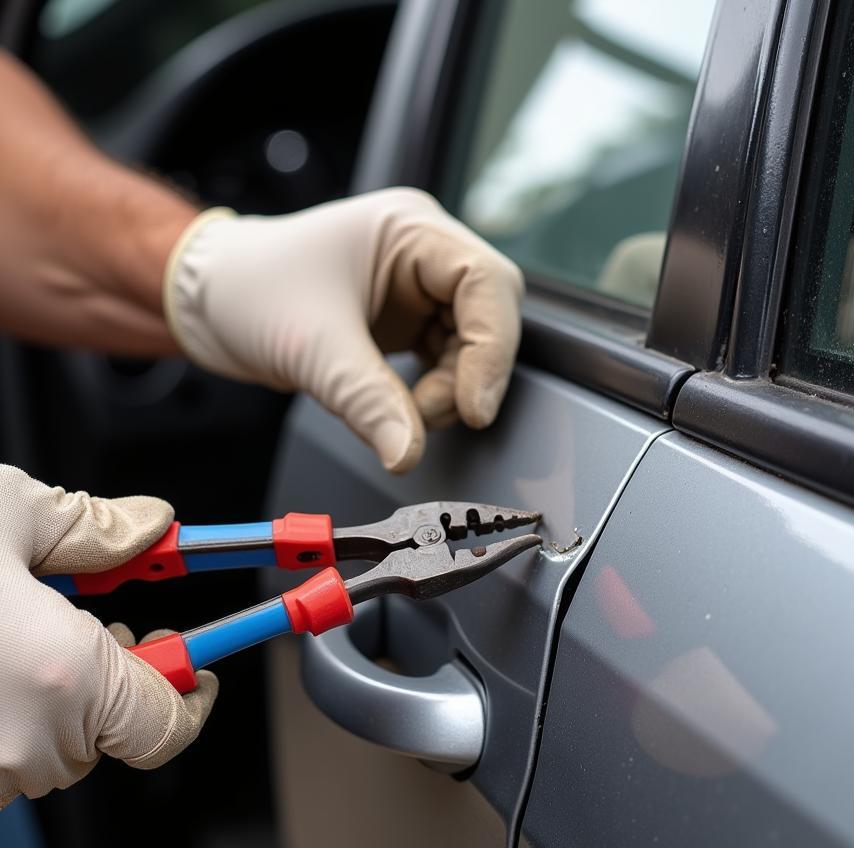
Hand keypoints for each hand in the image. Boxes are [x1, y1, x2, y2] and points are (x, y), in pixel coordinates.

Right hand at [0, 466, 216, 808]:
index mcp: (59, 682)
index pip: (167, 725)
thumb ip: (92, 526)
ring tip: (24, 639)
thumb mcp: (3, 512)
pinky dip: (2, 719)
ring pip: (43, 753)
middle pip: (105, 737)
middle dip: (113, 683)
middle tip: (105, 627)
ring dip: (52, 704)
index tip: (197, 663)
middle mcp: (15, 746)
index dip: (191, 693)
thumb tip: (149, 525)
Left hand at [164, 188, 524, 472]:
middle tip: (433, 416)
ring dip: (448, 391)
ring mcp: (416, 289)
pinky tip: (401, 410)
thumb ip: (369, 403)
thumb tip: (410, 454)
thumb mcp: (313, 347)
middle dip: (468, 374)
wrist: (204, 301)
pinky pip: (444, 362)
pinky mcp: (405, 321)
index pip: (487, 284)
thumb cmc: (245, 286)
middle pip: (487, 318)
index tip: (473, 406)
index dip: (492, 349)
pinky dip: (431, 395)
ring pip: (469, 348)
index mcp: (411, 229)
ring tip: (402, 416)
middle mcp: (422, 253)